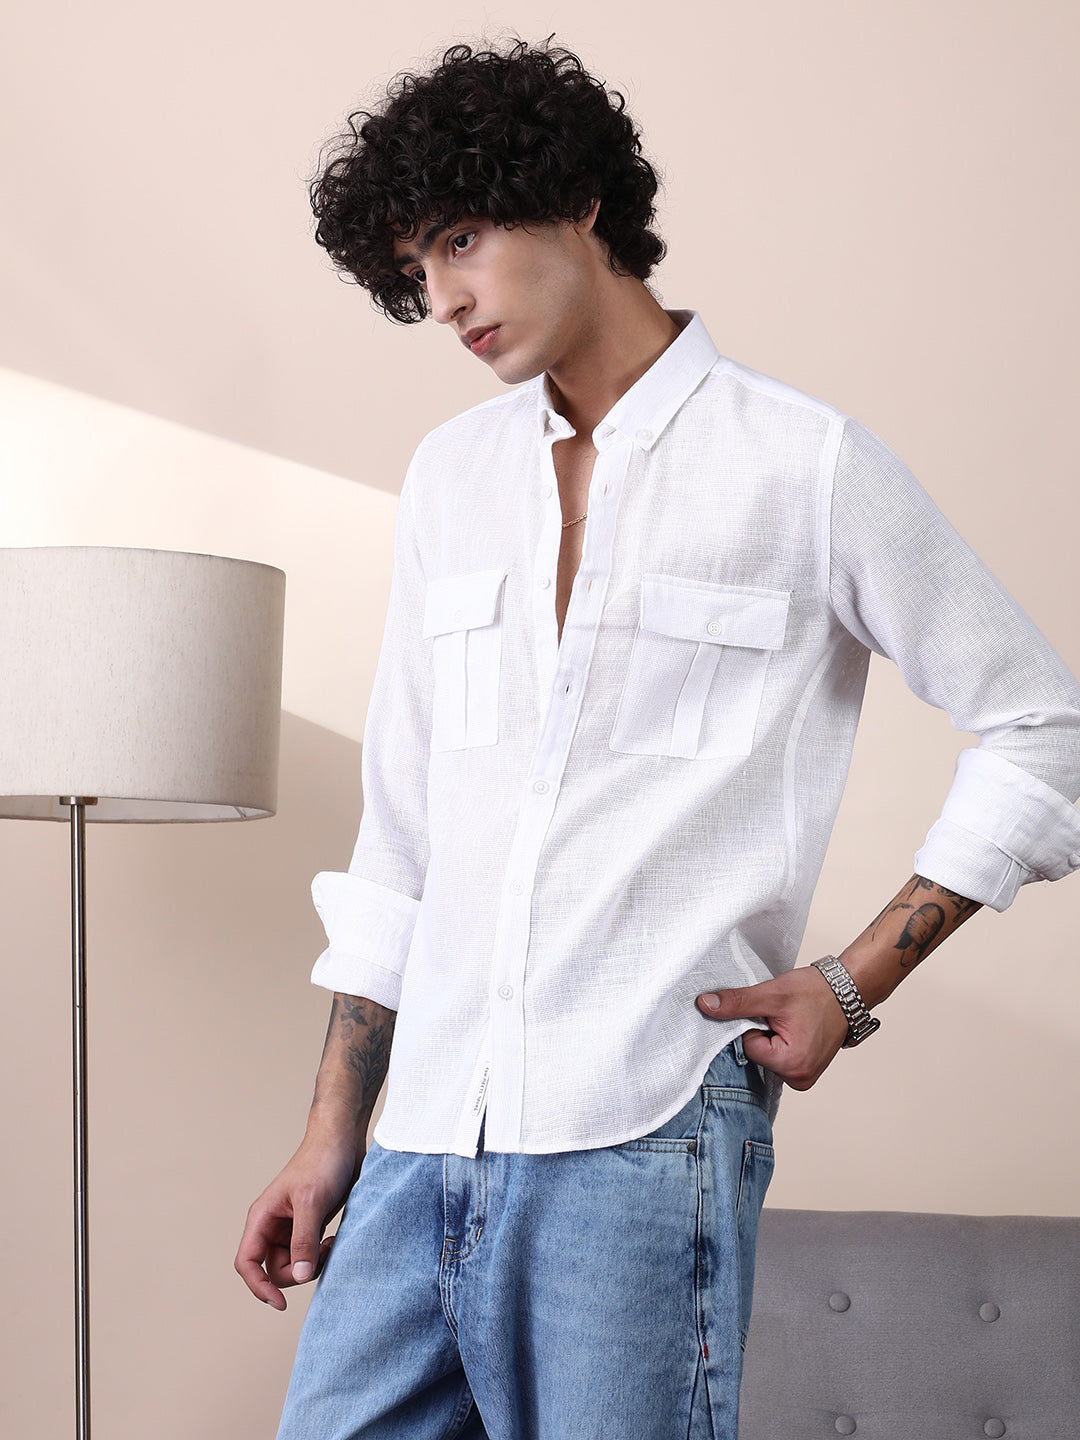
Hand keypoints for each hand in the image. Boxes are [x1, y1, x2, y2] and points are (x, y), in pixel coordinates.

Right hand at [234, 1129, 360, 1310]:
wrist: (342, 1141)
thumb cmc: (322, 1162)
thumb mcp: (312, 1202)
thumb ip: (303, 1240)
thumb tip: (298, 1277)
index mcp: (262, 1218)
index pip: (247, 1263)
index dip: (258, 1287)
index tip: (280, 1304)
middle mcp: (272, 1226)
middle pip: (274, 1270)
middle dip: (297, 1272)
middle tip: (322, 1253)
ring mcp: (291, 1227)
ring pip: (293, 1265)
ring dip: (312, 1263)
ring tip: (331, 1243)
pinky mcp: (309, 1227)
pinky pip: (308, 1256)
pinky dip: (320, 1255)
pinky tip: (333, 1240)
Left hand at [695, 967, 849, 1089]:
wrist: (848, 990)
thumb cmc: (817, 992)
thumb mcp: (772, 994)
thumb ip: (736, 1002)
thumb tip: (705, 1005)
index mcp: (791, 1065)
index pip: (747, 1047)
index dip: (754, 1024)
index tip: (772, 1012)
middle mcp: (799, 1078)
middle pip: (756, 1054)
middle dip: (762, 1031)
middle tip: (783, 1016)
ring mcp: (803, 1077)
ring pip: (765, 1055)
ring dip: (771, 1035)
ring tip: (791, 1020)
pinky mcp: (805, 1071)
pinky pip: (778, 1057)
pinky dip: (780, 1041)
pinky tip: (794, 1027)